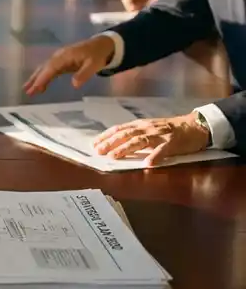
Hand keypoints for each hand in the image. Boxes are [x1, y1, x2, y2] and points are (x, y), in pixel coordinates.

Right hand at [24, 35, 115, 94]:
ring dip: (36, 79)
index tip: (36, 87)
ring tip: (28, 90)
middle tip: (27, 91)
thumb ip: (84, 74)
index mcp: (65, 56)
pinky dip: (44, 78)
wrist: (101, 45)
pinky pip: (50, 71)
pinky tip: (41, 87)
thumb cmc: (97, 54)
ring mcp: (59, 59)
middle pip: (44, 68)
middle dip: (35, 80)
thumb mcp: (94, 64)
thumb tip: (74, 85)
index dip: (43, 78)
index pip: (51, 68)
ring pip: (45, 69)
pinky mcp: (61, 62)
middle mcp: (59, 56)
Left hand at [93, 113, 209, 166]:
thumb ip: (136, 134)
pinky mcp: (173, 142)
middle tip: (99, 151)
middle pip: (126, 135)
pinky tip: (148, 163)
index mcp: (141, 125)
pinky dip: (155, 156)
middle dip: (111, 143)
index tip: (94, 143)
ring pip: (140, 141)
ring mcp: (160, 135)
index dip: (106, 136)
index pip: (120, 129)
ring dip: (125, 149)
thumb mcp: (150, 128)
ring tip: (114, 156)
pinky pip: (163, 150)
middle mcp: (148, 128)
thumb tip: (118, 142)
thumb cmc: (171, 129)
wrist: (195, 125)